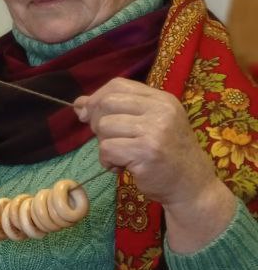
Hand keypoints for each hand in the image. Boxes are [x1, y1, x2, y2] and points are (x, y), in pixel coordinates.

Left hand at [75, 77, 235, 251]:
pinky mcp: (146, 152)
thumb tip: (79, 103)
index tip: (87, 115)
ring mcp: (155, 130)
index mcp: (162, 99)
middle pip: (106, 103)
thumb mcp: (149, 124)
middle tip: (107, 139)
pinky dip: (107, 161)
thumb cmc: (166, 154)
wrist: (191, 185)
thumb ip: (118, 110)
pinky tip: (121, 167)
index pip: (118, 85)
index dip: (96, 98)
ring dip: (103, 144)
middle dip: (96, 122)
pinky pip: (107, 149)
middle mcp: (161, 110)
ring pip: (104, 126)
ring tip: (120, 155)